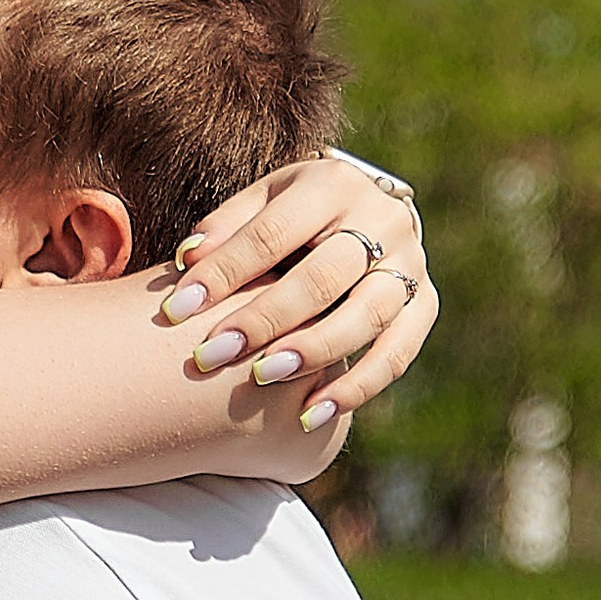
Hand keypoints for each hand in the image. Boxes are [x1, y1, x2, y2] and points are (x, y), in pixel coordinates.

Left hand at [158, 151, 433, 424]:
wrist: (365, 213)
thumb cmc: (292, 215)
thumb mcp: (261, 204)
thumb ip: (225, 229)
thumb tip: (188, 261)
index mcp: (332, 185)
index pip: (271, 234)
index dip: (223, 273)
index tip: (175, 310)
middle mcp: (382, 219)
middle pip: (321, 278)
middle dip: (263, 319)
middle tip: (211, 355)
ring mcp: (410, 263)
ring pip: (366, 315)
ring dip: (313, 352)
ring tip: (262, 378)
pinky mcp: (425, 304)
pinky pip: (397, 353)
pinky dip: (357, 387)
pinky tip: (312, 414)